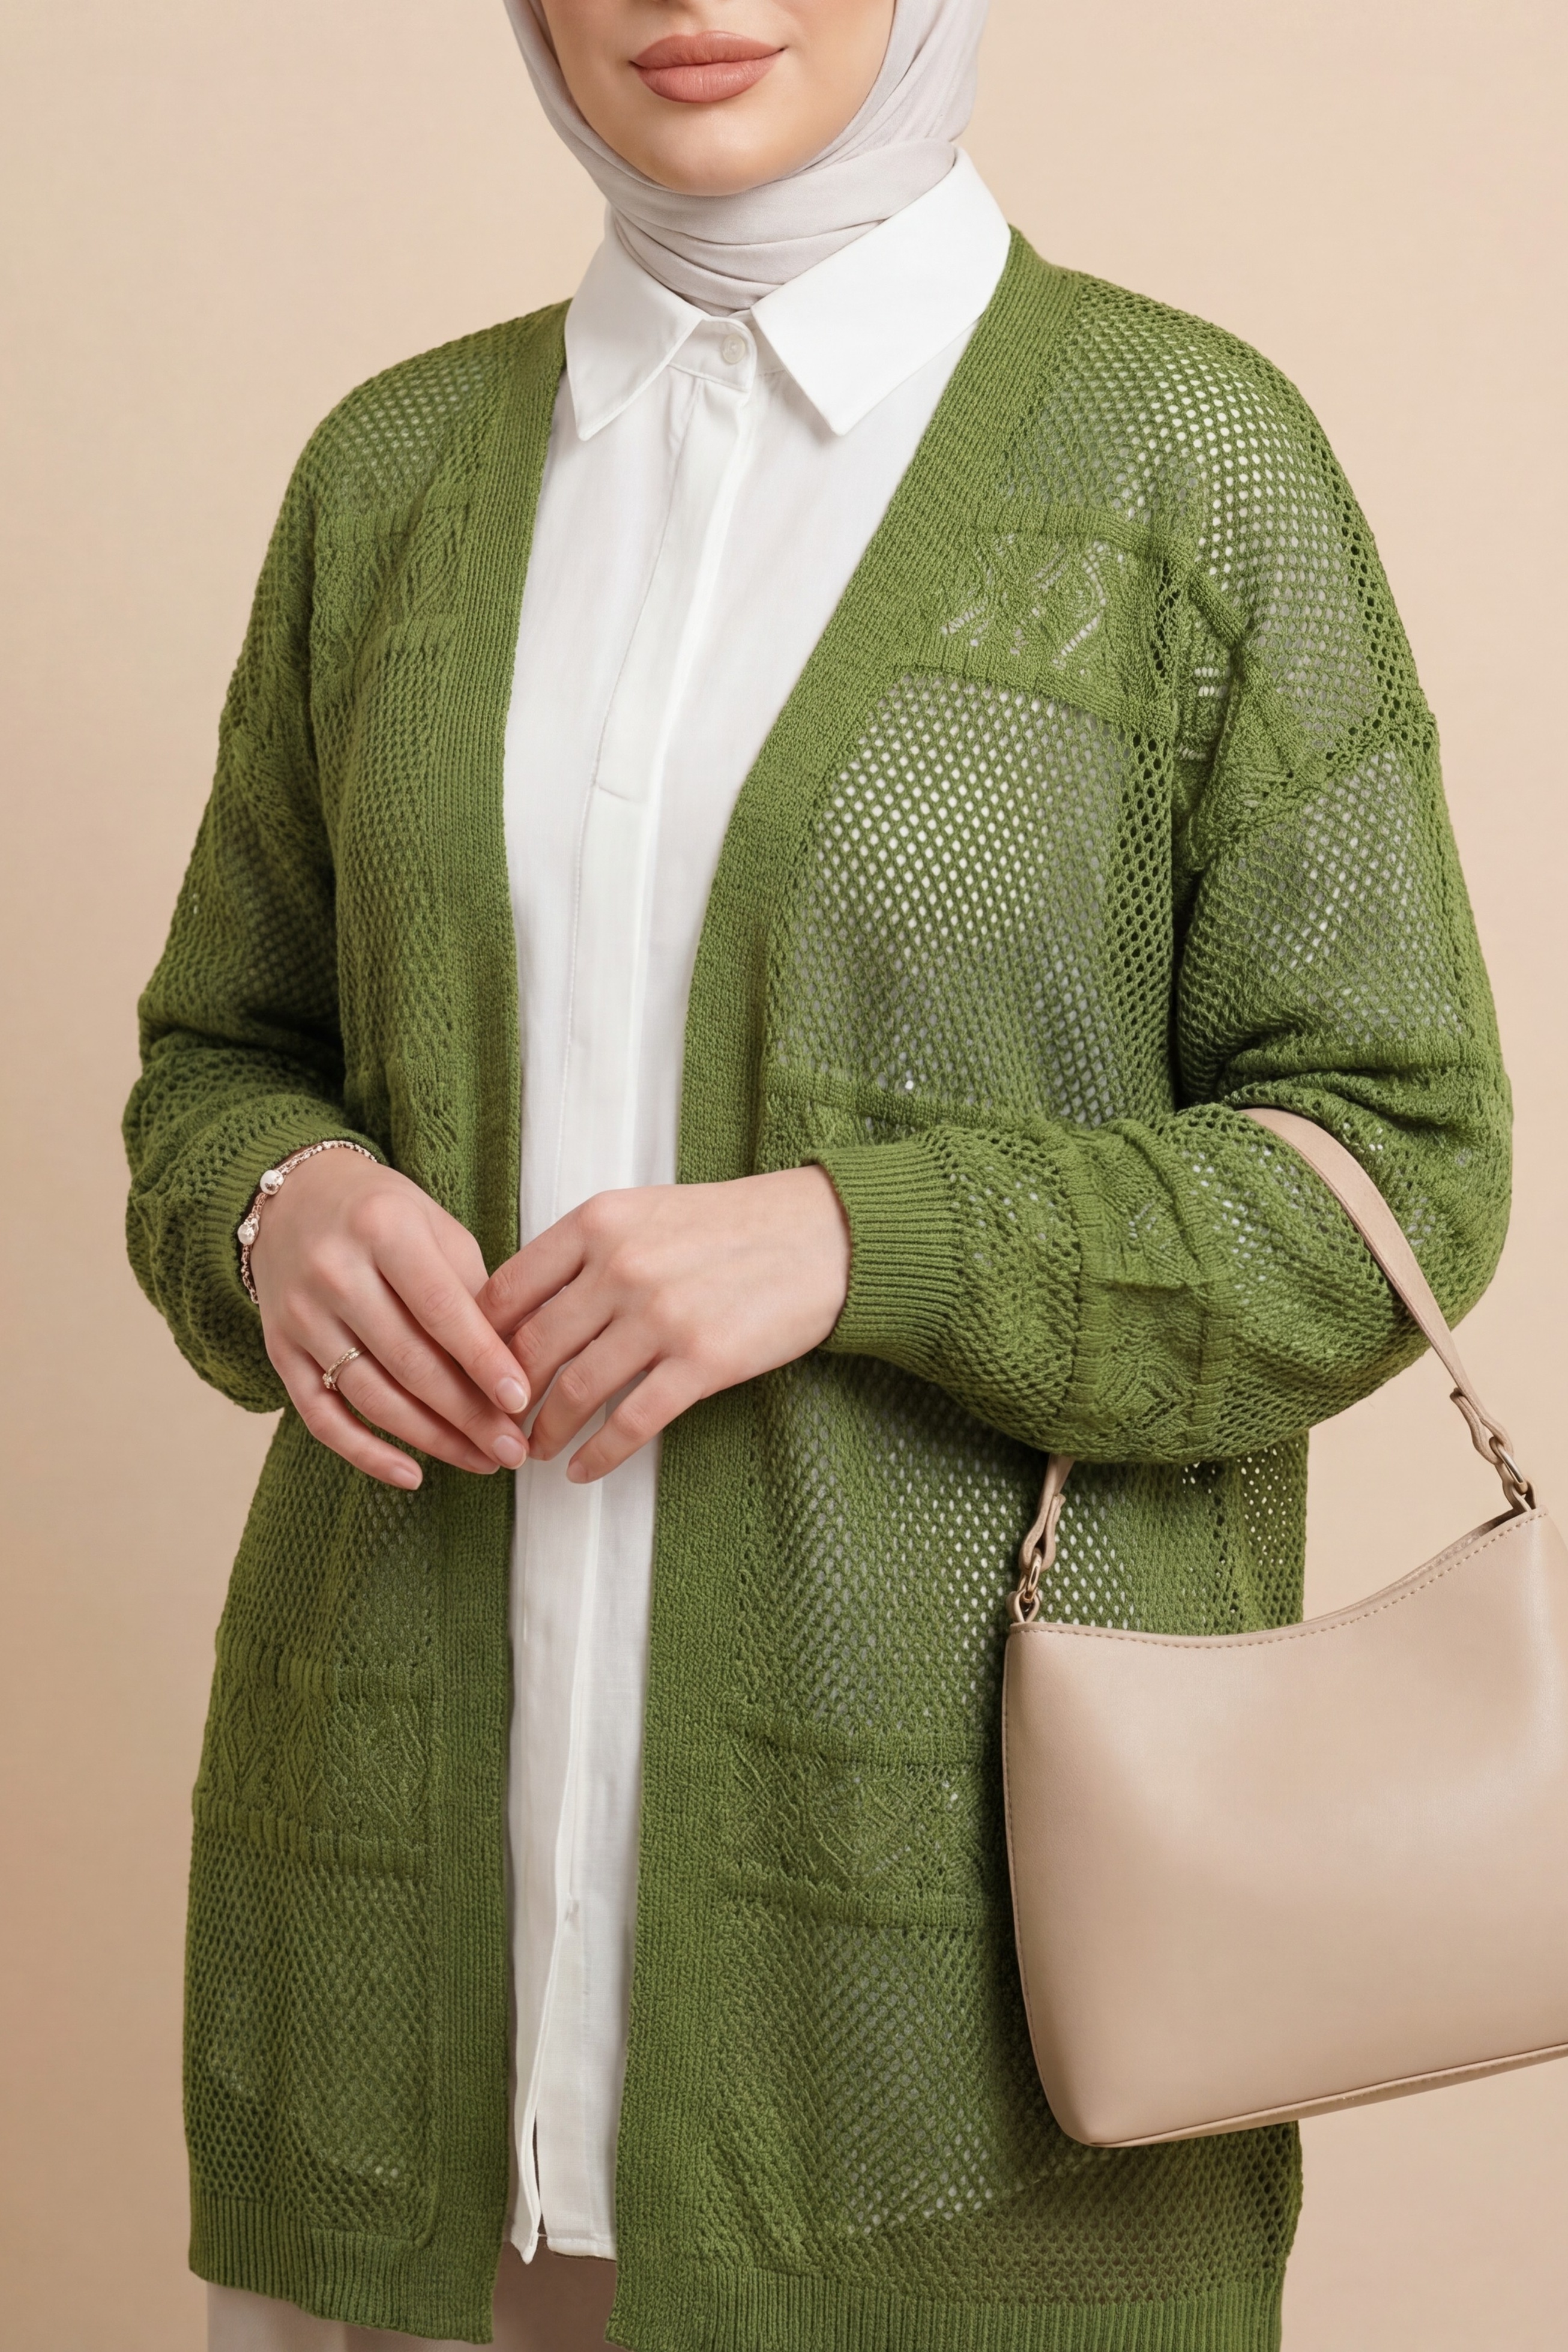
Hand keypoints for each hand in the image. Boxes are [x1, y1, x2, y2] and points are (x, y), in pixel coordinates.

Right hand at [248, 1149, 532, 1489]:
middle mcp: (334, 1271)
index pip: (442, 1309)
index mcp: (384, 1228)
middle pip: (409, 1361)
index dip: (484, 1360)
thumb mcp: (436, 1227)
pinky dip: (364, 1453)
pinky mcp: (278, 1349)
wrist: (291, 1197)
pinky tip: (410, 1474)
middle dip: (468, 1415)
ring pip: (371, 1395)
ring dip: (431, 1439)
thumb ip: (472, 1289)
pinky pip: (321, 1415)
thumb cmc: (382, 1213)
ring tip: (480, 1462)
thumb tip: (517, 1363)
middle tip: (512, 1449)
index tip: (521, 1402)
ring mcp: (301, 1315)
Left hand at [475, 1167, 850, 1483]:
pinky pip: (631, 1423)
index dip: (477, 1340)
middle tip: (493, 1425)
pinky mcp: (702, 1362)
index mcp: (597, 1223)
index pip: (507, 1289)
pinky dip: (598, 1455)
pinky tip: (581, 1471)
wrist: (820, 1236)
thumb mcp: (644, 1213)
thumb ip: (585, 1251)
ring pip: (573, 1392)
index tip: (470, 1371)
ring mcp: (660, 1317)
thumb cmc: (730, 1225)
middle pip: (530, 1348)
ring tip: (534, 1451)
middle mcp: (620, 1268)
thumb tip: (523, 1308)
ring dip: (544, 1432)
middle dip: (502, 1397)